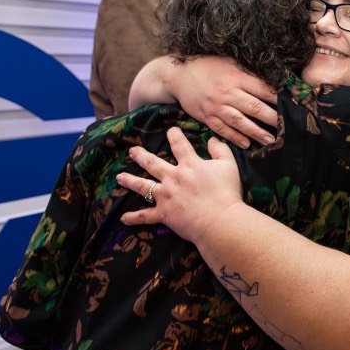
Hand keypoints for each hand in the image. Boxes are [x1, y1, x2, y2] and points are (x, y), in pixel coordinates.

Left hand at [118, 129, 244, 243]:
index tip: (170, 130)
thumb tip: (212, 139)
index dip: (174, 135)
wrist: (219, 219)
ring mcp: (166, 195)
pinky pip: (146, 216)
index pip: (179, 145)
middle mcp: (173, 177)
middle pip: (153, 163)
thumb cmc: (227, 192)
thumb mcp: (229, 166)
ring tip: (119, 177)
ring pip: (143, 186)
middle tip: (132, 151)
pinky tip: (123, 218)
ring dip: (130, 180)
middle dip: (141, 155)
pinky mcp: (164, 213)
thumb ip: (220, 150)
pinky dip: (134, 218)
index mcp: (189, 164)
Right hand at [168, 56, 277, 148]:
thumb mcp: (229, 62)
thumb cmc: (207, 65)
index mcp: (236, 77)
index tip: (291, 106)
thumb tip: (271, 78)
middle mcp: (227, 93)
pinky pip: (223, 130)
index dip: (279, 99)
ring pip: (241, 122)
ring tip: (271, 141)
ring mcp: (216, 107)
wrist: (178, 75)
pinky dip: (236, 138)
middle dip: (273, 119)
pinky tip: (247, 144)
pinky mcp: (207, 117)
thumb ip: (248, 72)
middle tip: (287, 128)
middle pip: (255, 108)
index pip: (263, 89)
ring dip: (257, 133)